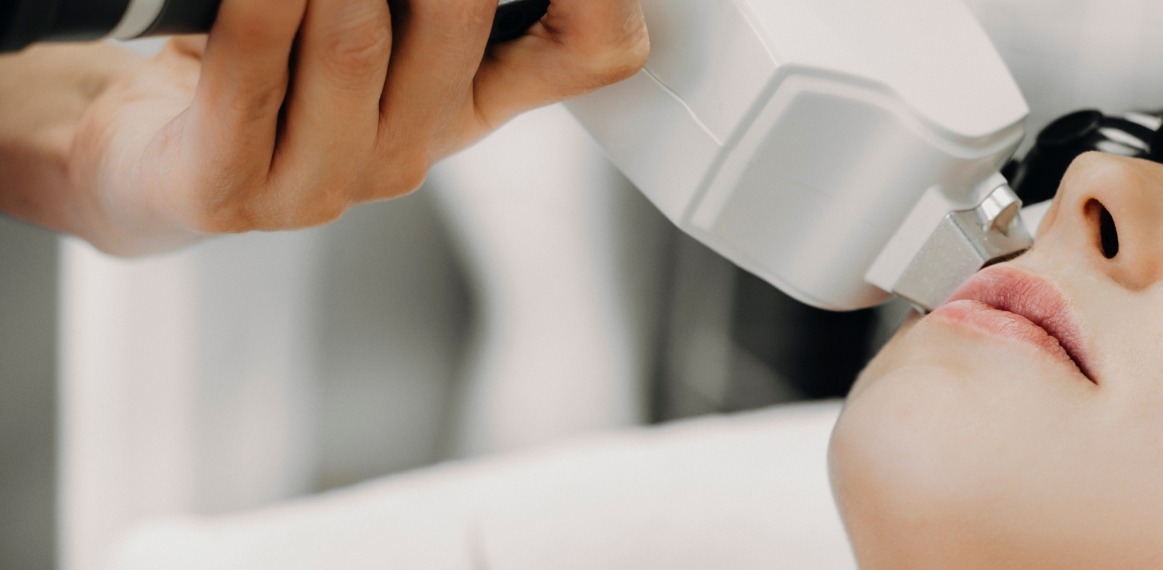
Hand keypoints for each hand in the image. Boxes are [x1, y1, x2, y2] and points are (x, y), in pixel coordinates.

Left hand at [57, 0, 647, 253]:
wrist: (148, 159)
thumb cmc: (262, 76)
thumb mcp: (378, 26)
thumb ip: (440, 6)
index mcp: (467, 104)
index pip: (591, 51)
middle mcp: (410, 150)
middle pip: (461, 17)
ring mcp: (326, 182)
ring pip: (358, 37)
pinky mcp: (232, 190)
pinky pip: (255, 68)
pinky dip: (258, 2)